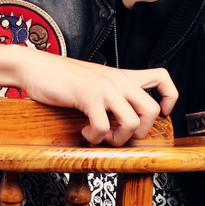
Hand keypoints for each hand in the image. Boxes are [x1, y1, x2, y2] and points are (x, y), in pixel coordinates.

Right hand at [20, 52, 177, 144]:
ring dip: (117, 137)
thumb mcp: (95, 83)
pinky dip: (95, 137)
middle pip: (152, 110)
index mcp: (123, 77)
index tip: (161, 112)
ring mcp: (105, 87)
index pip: (162, 77)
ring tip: (101, 134)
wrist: (34, 67)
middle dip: (139, 131)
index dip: (169, 98)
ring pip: (132, 122)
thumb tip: (123, 123)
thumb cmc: (62, 79)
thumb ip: (112, 96)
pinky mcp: (88, 96)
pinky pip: (103, 126)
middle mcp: (119, 80)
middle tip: (120, 134)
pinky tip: (85, 130)